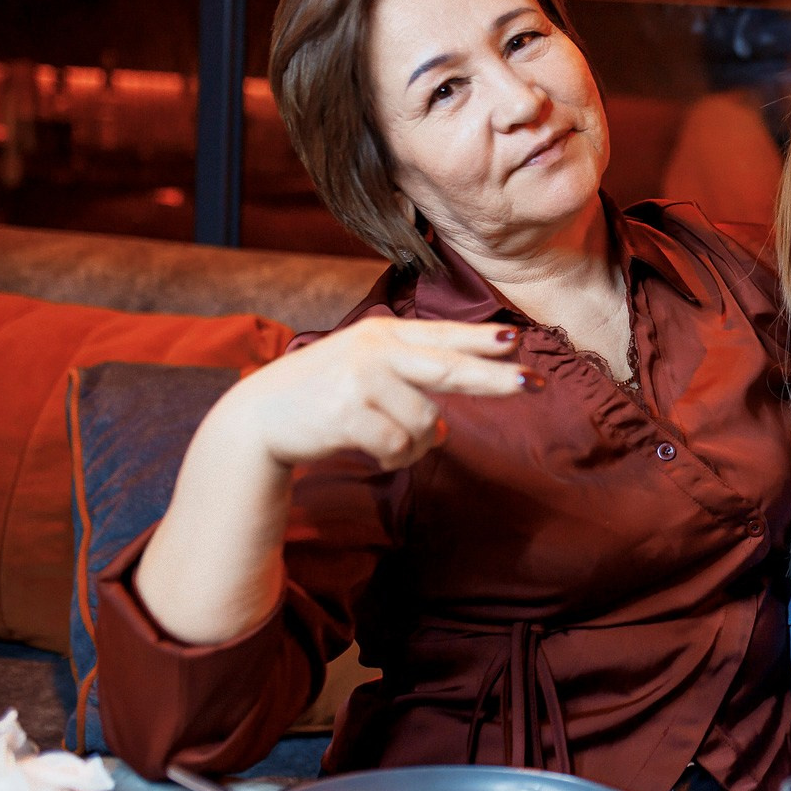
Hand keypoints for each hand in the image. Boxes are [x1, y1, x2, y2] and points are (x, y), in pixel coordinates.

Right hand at [229, 316, 535, 471]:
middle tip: (532, 384)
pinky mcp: (348, 412)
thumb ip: (409, 388)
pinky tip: (374, 451)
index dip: (482, 340)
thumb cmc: (321, 394)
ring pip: (425, 423)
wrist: (257, 417)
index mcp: (385, 333)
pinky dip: (395, 457)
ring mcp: (361, 379)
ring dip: (417, 443)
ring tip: (388, 440)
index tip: (518, 341)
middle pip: (449, 368)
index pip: (444, 336)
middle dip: (494, 379)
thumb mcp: (364, 371)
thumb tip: (445, 430)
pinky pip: (398, 446)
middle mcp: (376, 350)